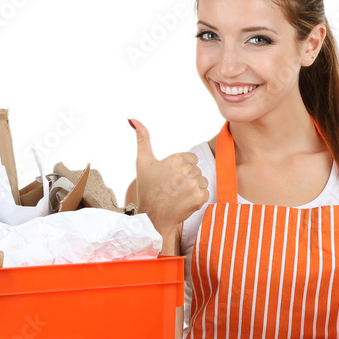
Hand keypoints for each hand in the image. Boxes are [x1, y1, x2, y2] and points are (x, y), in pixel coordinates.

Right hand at [131, 119, 208, 237]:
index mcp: (175, 159)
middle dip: (187, 178)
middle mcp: (185, 171)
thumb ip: (142, 139)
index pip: (191, 159)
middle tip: (173, 188)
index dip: (182, 168)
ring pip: (202, 181)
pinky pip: (205, 193)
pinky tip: (184, 202)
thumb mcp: (143, 162)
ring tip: (178, 196)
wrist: (152, 218)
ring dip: (193, 189)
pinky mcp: (199, 198)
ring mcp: (193, 185)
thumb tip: (133, 119)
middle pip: (197, 170)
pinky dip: (197, 199)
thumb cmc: (147, 190)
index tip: (170, 177)